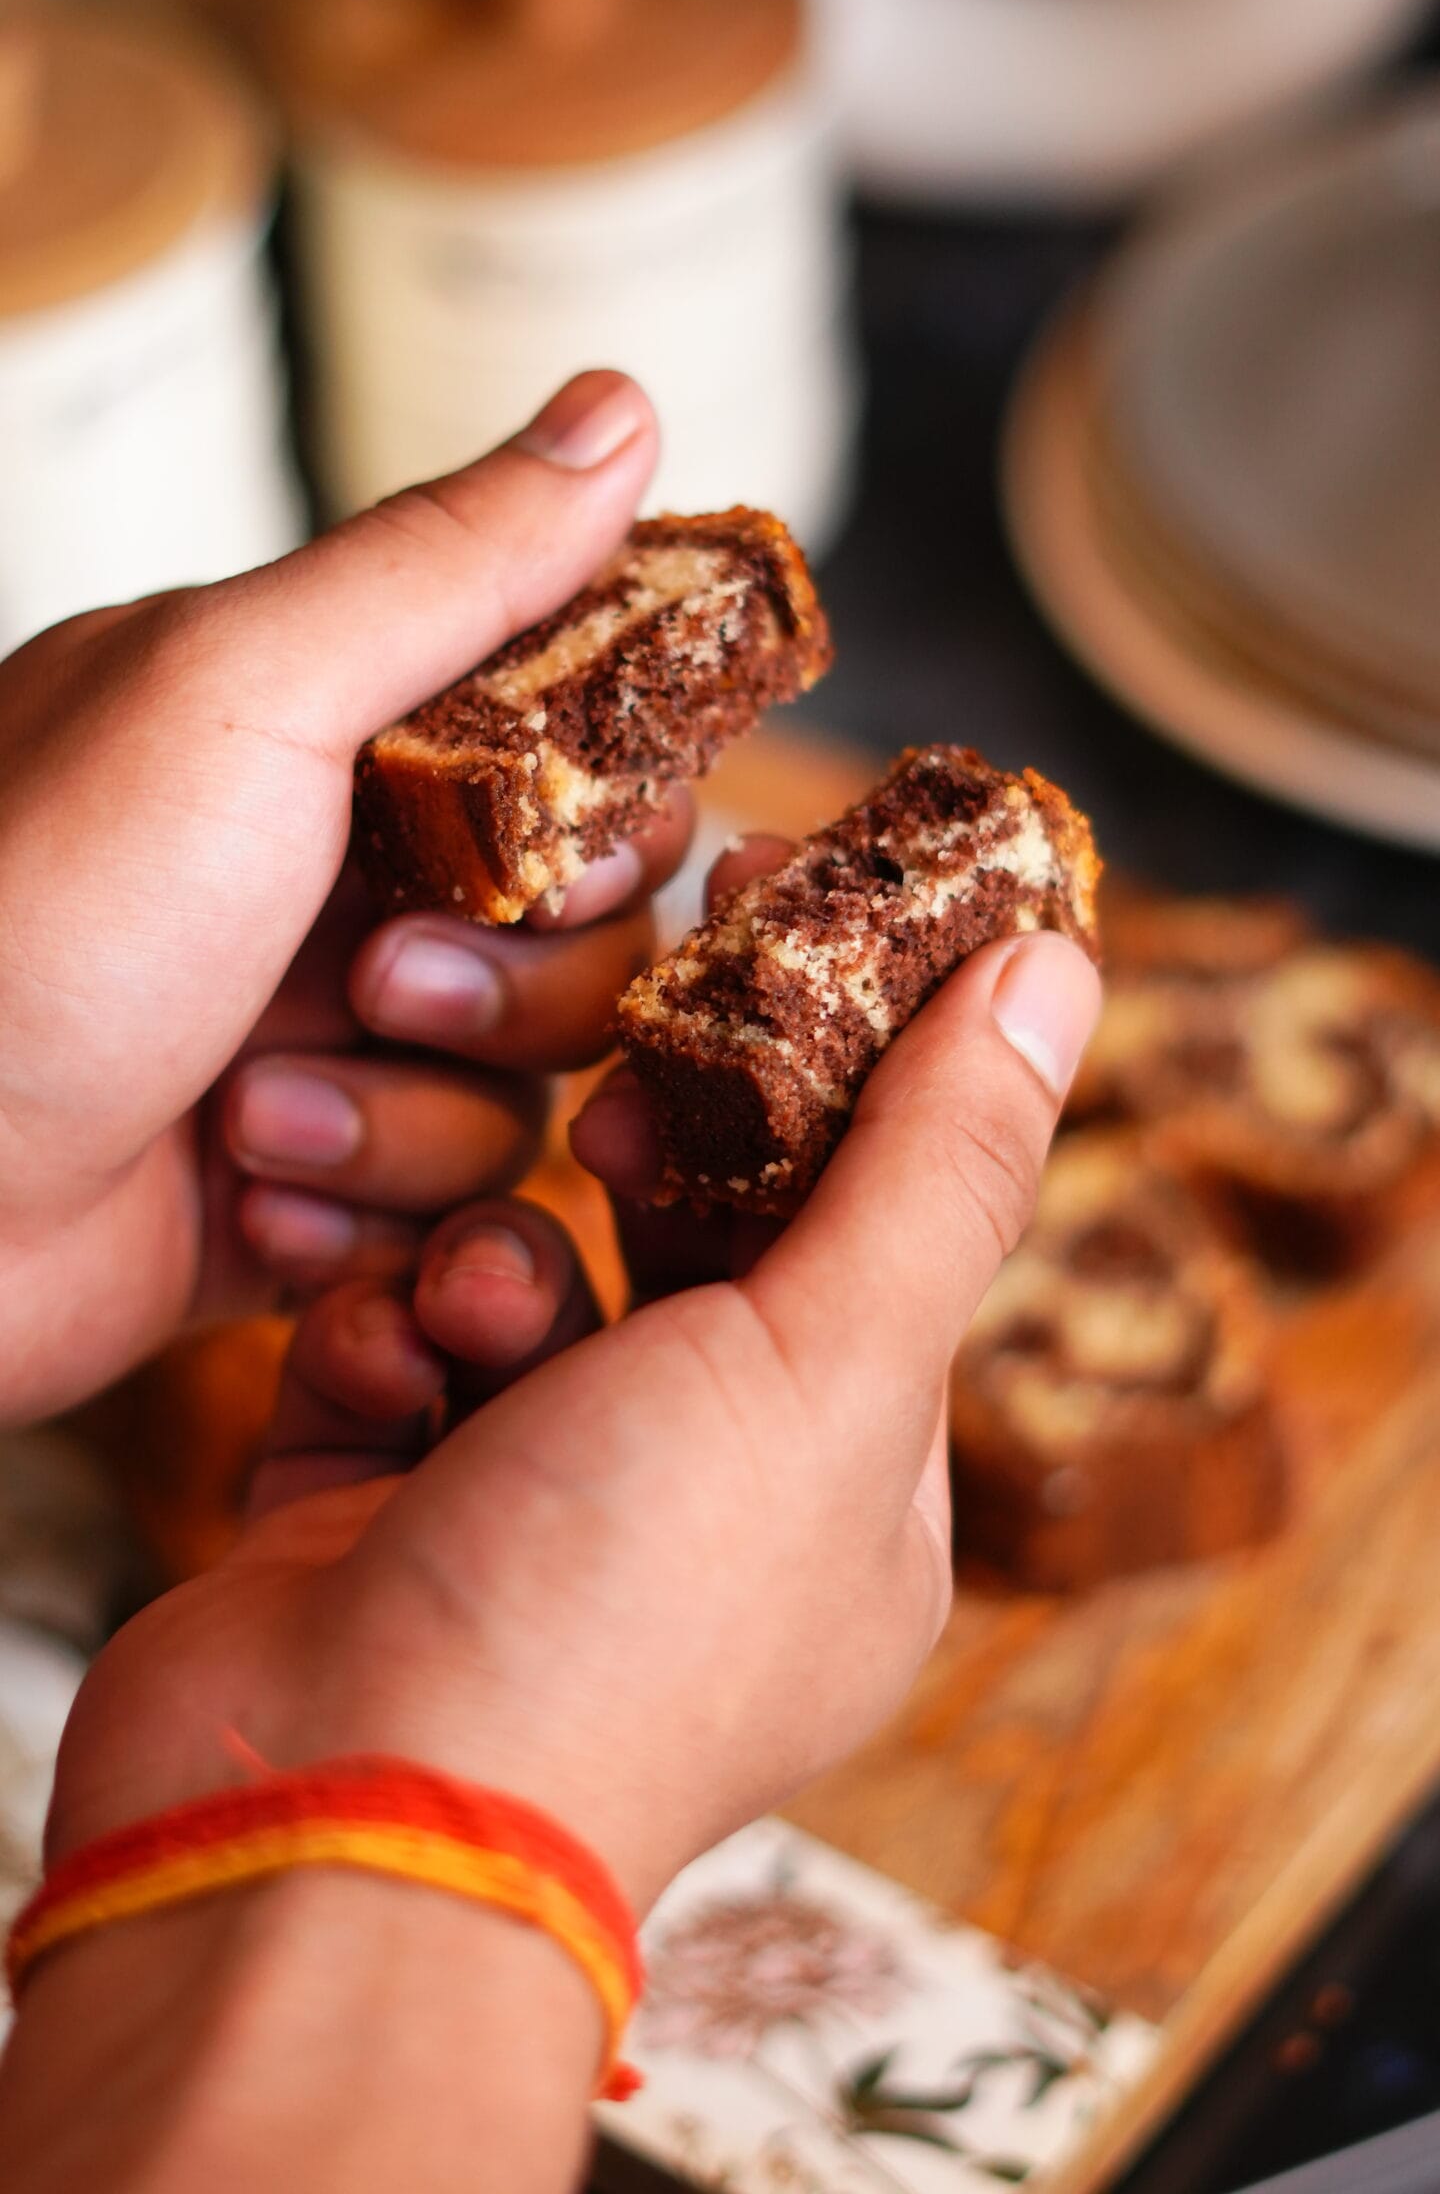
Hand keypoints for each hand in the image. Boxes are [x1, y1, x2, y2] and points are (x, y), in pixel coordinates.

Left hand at [0, 369, 690, 1422]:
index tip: (556, 850)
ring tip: (253, 1110)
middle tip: (375, 980)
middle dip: (507, 984)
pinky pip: (443, 1209)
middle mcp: (336, 875)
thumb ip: (447, 562)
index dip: (605, 814)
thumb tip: (622, 401)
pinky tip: (240, 1196)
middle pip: (588, 933)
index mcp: (325, 729)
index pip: (582, 750)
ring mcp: (320, 1034)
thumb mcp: (240, 693)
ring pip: (525, 1088)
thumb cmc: (21, 916)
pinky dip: (355, 1213)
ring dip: (403, 1110)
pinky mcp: (306, 1182)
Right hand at [47, 923, 1099, 1914]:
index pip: (874, 1233)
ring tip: (477, 1309)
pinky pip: (395, 1344)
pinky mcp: (373, 1510)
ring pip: (528, 1280)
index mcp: (849, 1504)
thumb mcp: (826, 1361)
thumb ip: (935, 1159)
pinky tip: (381, 1388)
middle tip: (618, 1086)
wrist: (320, 1824)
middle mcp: (700, 1516)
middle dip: (649, 1158)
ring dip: (498, 1261)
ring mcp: (529, 1516)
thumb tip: (1056, 977)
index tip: (770, 920)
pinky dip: (385, 1340)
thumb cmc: (610, 1617)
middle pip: (694, 1246)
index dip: (834, 1076)